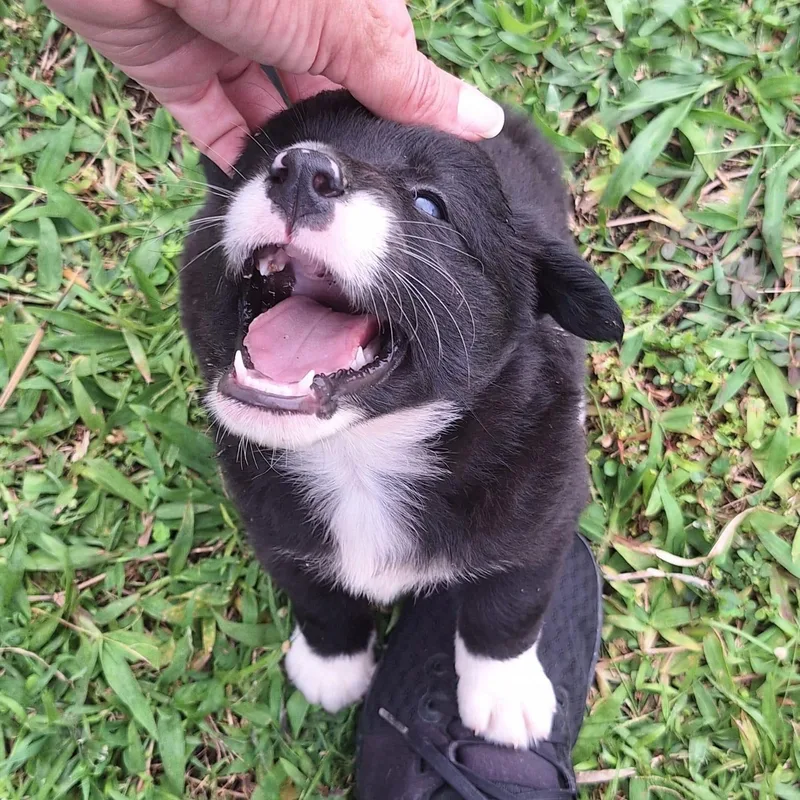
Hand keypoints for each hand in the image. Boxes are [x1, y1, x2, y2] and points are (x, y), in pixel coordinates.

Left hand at [43, 0, 504, 169]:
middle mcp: (288, 17)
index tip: (404, 179)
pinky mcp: (177, 67)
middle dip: (337, 147)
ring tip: (309, 217)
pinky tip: (256, 203)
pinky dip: (231, 161)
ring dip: (286, 161)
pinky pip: (211, 124)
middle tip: (357, 214)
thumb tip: (486, 122)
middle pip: (325, 96)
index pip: (383, 65)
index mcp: (341, 0)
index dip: (395, 117)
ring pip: (268, 115)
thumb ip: (408, 83)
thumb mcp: (347, 27)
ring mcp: (230, 41)